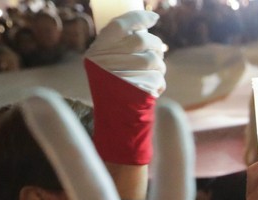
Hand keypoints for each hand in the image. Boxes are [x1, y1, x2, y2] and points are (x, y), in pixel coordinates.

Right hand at [85, 10, 165, 166]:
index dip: (139, 17)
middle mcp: (105, 61)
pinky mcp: (136, 91)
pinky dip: (160, 84)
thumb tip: (147, 29)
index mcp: (97, 52)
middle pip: (141, 40)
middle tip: (158, 50)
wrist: (115, 124)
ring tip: (155, 74)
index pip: (120, 24)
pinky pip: (158, 79)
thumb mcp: (111, 66)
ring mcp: (120, 76)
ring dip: (160, 66)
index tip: (154, 17)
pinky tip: (154, 90)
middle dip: (155, 45)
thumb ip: (123, 49)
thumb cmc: (115, 93)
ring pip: (153, 59)